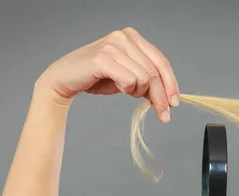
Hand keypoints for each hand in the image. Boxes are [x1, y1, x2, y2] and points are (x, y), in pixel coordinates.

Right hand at [34, 27, 179, 122]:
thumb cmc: (95, 78)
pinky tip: (118, 88)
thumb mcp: (126, 77)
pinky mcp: (102, 58)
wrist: (64, 80)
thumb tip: (166, 95)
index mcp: (132, 37)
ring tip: (126, 93)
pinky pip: (129, 80)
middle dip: (161, 97)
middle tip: (164, 116)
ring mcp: (113, 46)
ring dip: (139, 92)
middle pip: (155, 72)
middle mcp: (124, 37)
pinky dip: (127, 89)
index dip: (171, 84)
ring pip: (144, 78)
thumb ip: (145, 80)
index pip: (160, 62)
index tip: (174, 103)